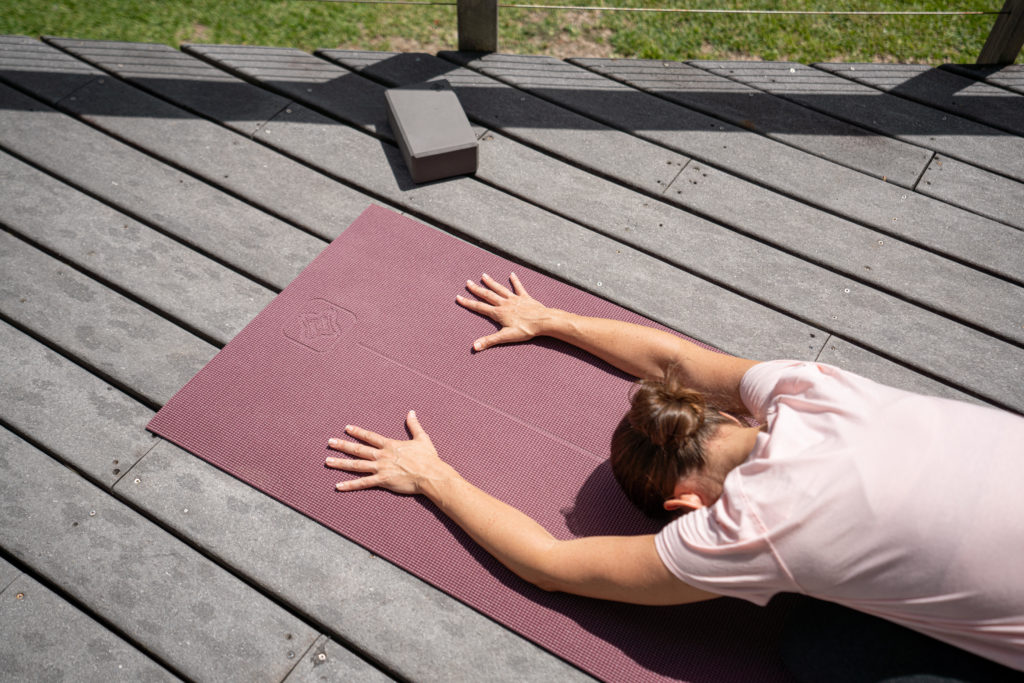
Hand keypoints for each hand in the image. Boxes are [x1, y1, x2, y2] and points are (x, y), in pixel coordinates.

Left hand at [326, 411, 451, 494]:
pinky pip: (363, 484)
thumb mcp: (422, 438)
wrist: (431, 474)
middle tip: (330, 442)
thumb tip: (412, 412)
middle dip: (343, 445)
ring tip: (327, 461)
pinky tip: (338, 486)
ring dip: (341, 463)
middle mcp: (382, 455)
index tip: (346, 428)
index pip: (370, 437)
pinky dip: (350, 485)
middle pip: (358, 449)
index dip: (357, 432)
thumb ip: (414, 425)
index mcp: (390, 445)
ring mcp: (381, 468)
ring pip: (356, 465)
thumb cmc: (428, 458)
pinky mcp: (382, 481)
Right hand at [456, 273, 551, 350]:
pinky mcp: (525, 297)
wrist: (543, 321)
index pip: (479, 307)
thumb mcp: (506, 337)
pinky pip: (518, 287)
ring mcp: (514, 299)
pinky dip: (515, 281)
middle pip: (487, 295)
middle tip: (468, 282)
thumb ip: (489, 341)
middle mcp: (504, 303)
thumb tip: (474, 346)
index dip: (468, 303)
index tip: (458, 297)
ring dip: (491, 282)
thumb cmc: (526, 330)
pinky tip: (511, 274)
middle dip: (477, 289)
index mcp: (498, 313)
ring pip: (500, 289)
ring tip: (483, 275)